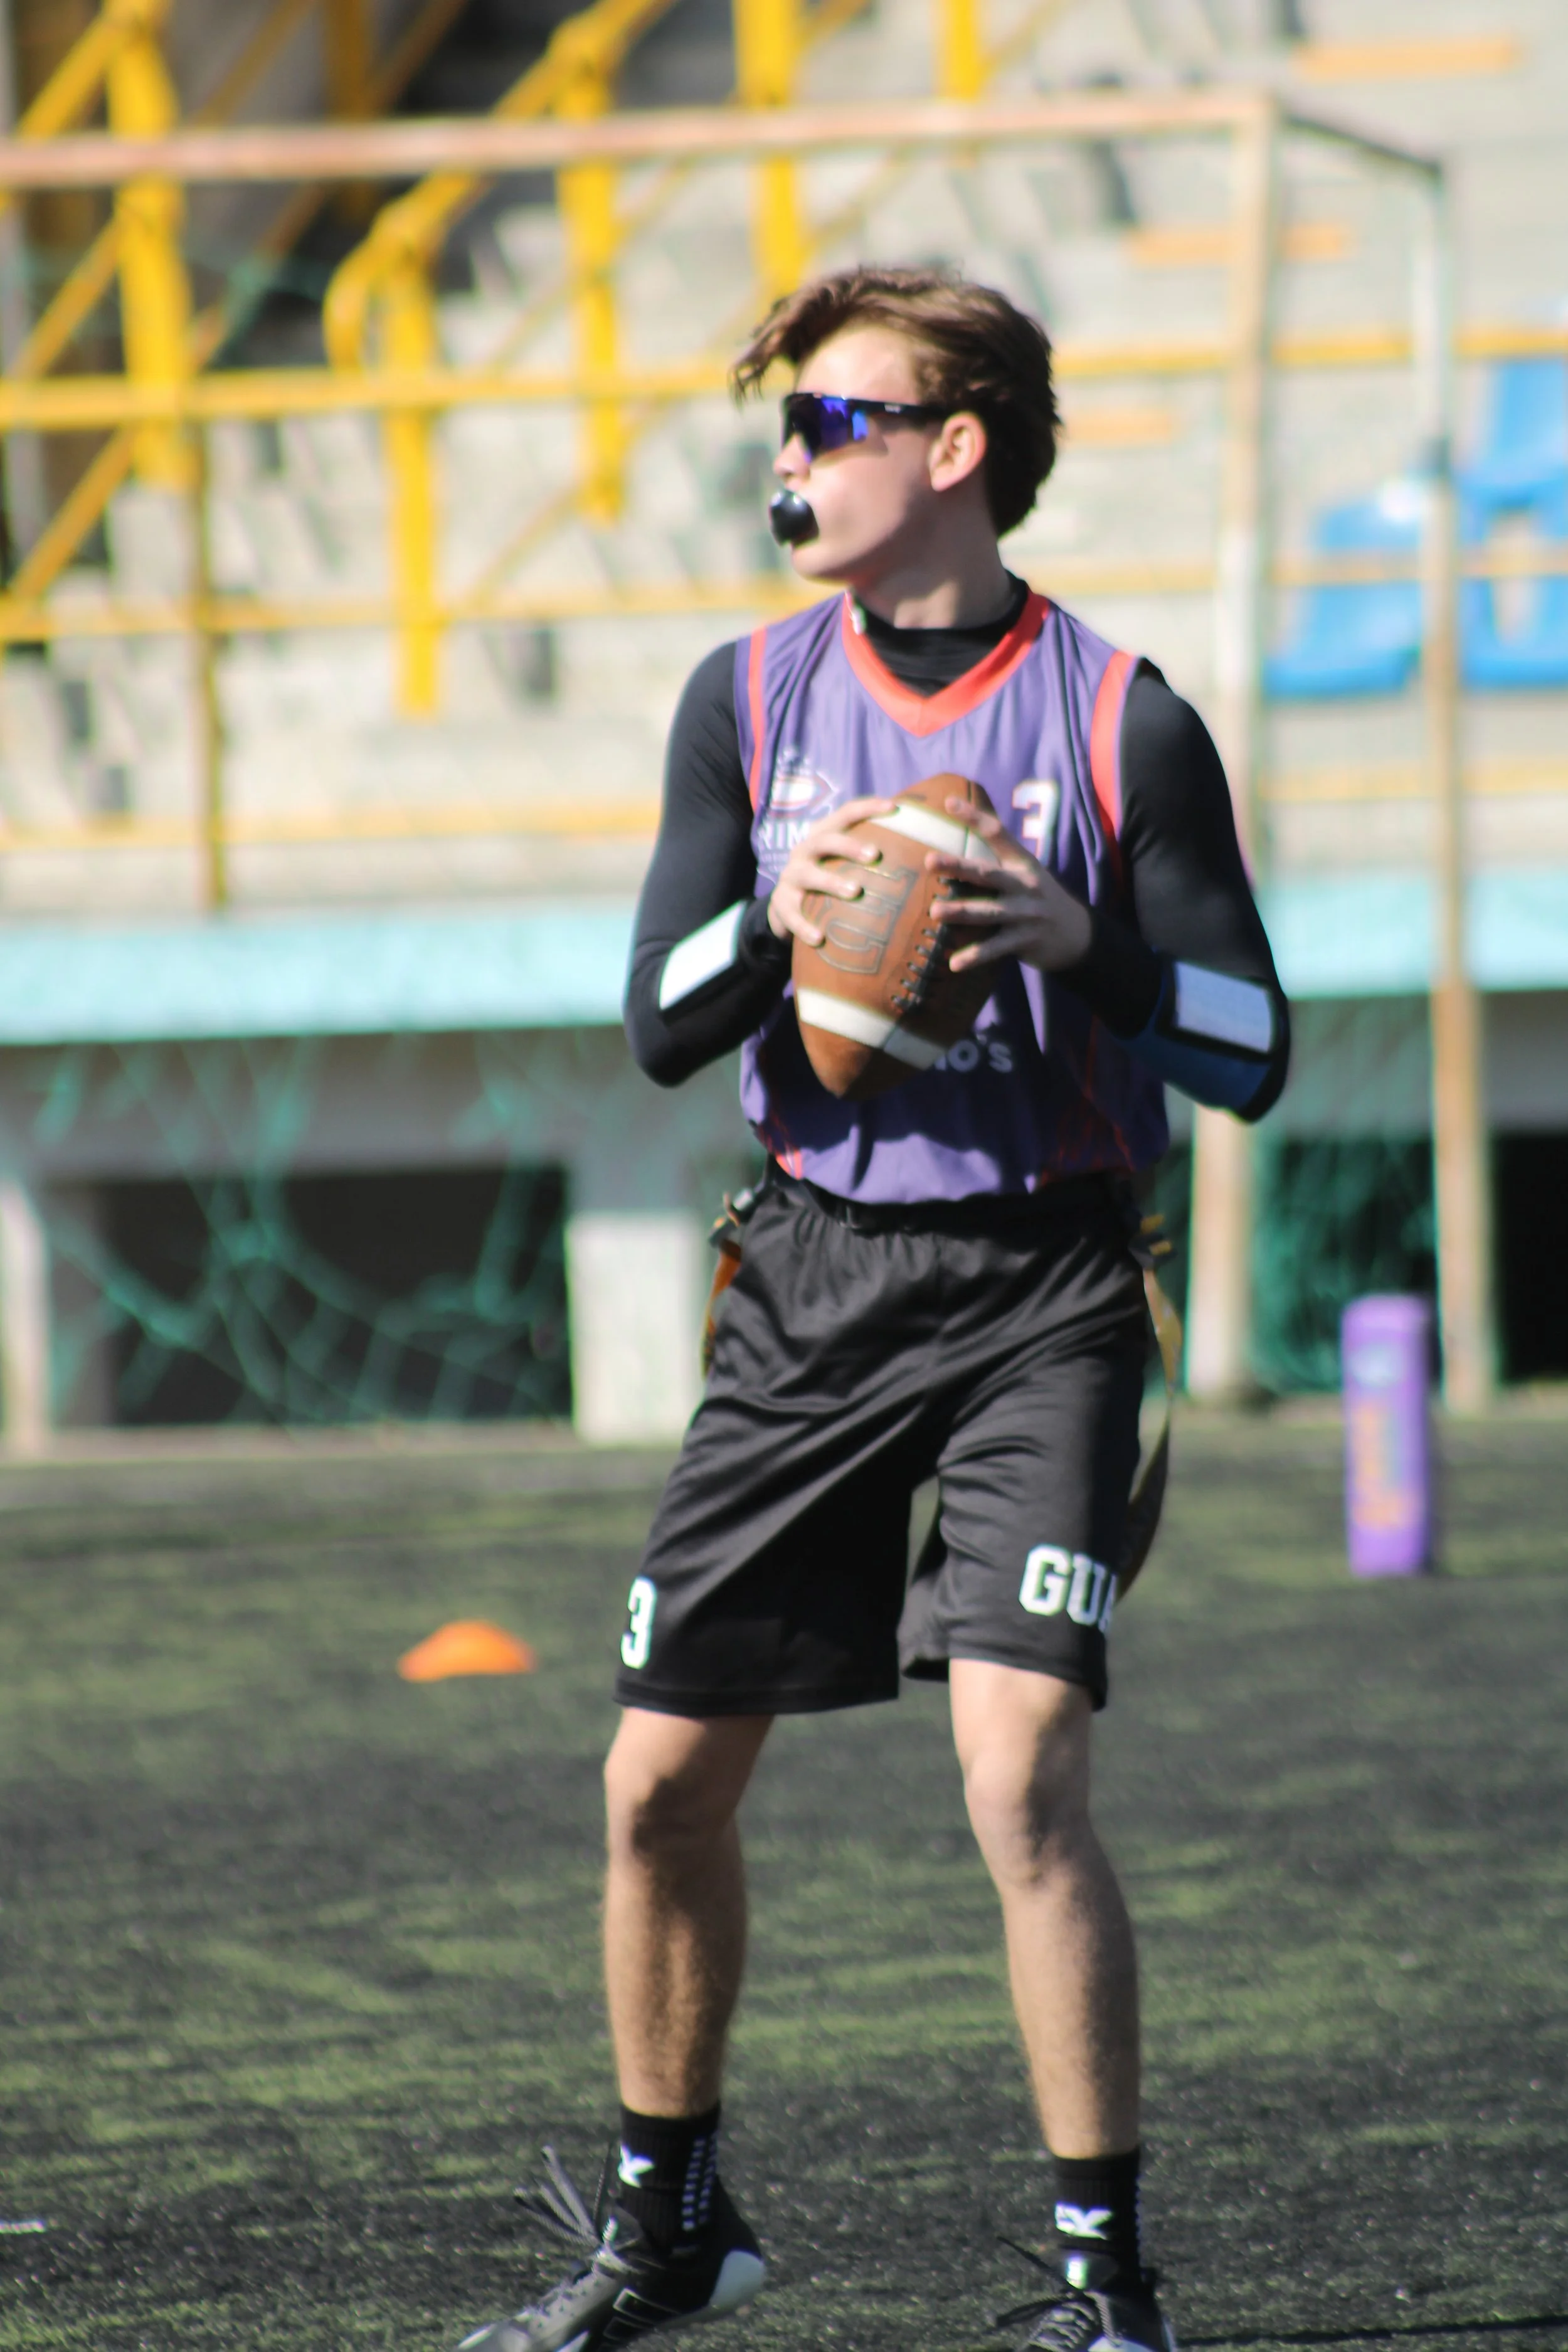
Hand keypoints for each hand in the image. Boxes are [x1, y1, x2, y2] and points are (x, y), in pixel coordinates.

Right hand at [767, 794, 898, 945]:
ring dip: (831, 881)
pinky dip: (804, 926)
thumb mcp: (842, 863)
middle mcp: (804, 851)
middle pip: (825, 841)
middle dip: (849, 845)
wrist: (787, 907)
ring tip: (854, 892)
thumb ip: (869, 856)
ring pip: (808, 875)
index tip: (894, 808)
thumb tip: (923, 850)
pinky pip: (792, 915)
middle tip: (875, 854)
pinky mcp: (781, 903)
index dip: (867, 808)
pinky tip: (819, 938)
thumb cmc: (829, 880)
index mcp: (823, 835)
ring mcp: (791, 876)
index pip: (844, 814)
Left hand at [928, 794, 1092, 973]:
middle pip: (987, 873)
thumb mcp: (1025, 875)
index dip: (974, 816)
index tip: (949, 802)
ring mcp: (1027, 913)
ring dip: (961, 911)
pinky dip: (975, 956)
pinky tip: (954, 964)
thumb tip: (955, 852)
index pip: (997, 833)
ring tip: (935, 911)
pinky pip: (996, 948)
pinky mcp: (1027, 940)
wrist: (1077, 934)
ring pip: (989, 911)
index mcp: (1022, 863)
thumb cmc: (1037, 900)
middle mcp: (1025, 884)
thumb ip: (997, 864)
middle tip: (929, 861)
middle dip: (958, 867)